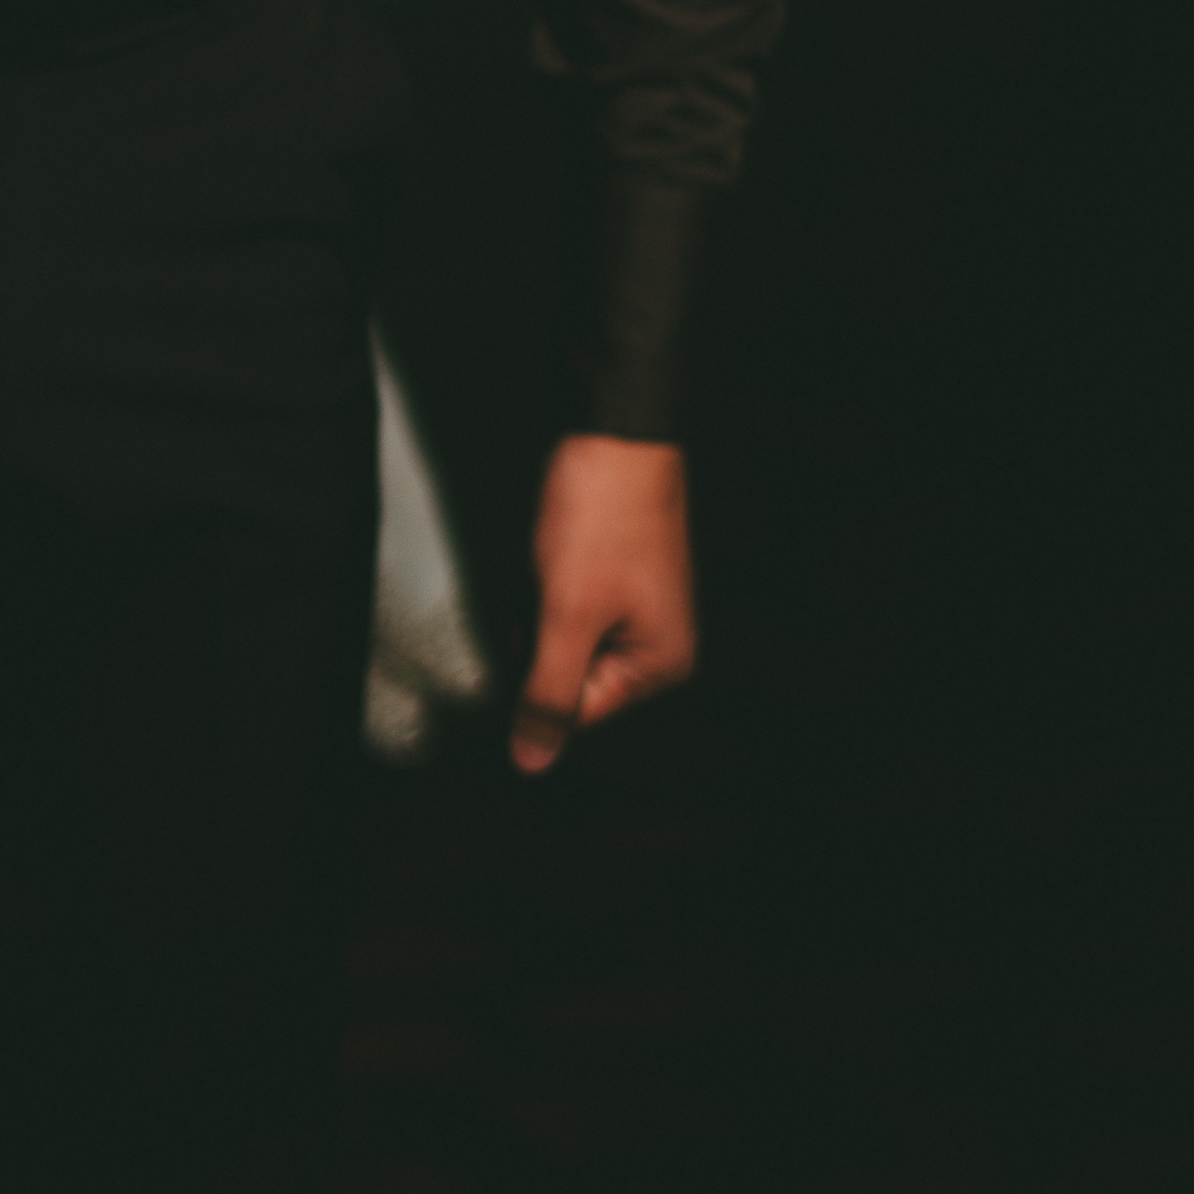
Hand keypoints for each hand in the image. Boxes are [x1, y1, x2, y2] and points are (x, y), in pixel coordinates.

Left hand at [509, 431, 693, 774]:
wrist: (613, 430)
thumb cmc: (602, 519)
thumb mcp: (567, 613)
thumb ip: (548, 694)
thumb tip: (531, 763)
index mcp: (661, 663)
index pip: (577, 710)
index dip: (538, 672)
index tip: (533, 626)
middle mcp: (658, 642)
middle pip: (569, 674)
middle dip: (541, 637)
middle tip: (546, 587)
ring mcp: (637, 606)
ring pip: (562, 637)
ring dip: (542, 608)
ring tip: (552, 563)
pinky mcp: (615, 574)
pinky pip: (567, 603)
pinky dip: (549, 584)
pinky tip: (553, 551)